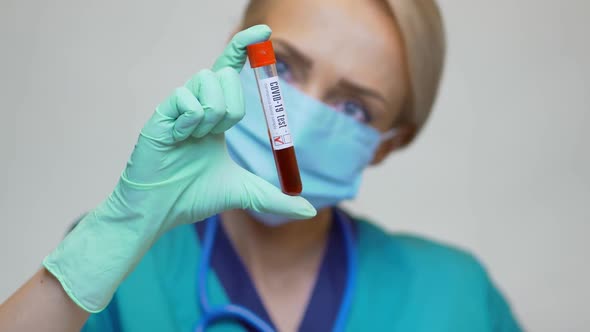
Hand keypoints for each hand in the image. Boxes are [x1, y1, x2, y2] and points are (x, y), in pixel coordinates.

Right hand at [43, 25, 314, 312]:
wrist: (160, 212)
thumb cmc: (194, 197)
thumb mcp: (244, 193)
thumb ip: (275, 199)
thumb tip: (309, 211)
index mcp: (215, 116)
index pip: (229, 71)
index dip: (245, 48)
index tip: (265, 32)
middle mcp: (197, 105)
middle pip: (225, 76)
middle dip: (232, 107)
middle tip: (216, 134)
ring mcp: (178, 107)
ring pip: (208, 80)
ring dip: (213, 115)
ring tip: (196, 139)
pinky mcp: (161, 113)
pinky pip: (188, 100)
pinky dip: (192, 123)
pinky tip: (179, 140)